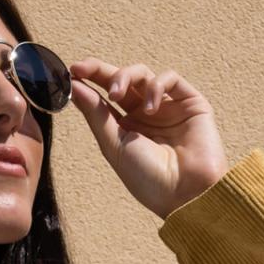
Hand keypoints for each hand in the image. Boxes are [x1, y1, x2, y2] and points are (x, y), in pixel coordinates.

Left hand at [66, 58, 229, 220]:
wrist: (185, 194)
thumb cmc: (149, 179)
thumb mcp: (114, 146)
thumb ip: (96, 114)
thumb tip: (74, 86)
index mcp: (126, 127)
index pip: (106, 95)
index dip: (90, 78)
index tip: (73, 71)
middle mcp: (146, 114)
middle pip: (122, 79)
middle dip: (101, 71)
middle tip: (85, 70)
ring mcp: (168, 107)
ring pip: (143, 74)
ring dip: (126, 76)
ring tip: (117, 95)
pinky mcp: (190, 102)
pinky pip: (170, 79)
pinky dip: (156, 85)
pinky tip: (151, 107)